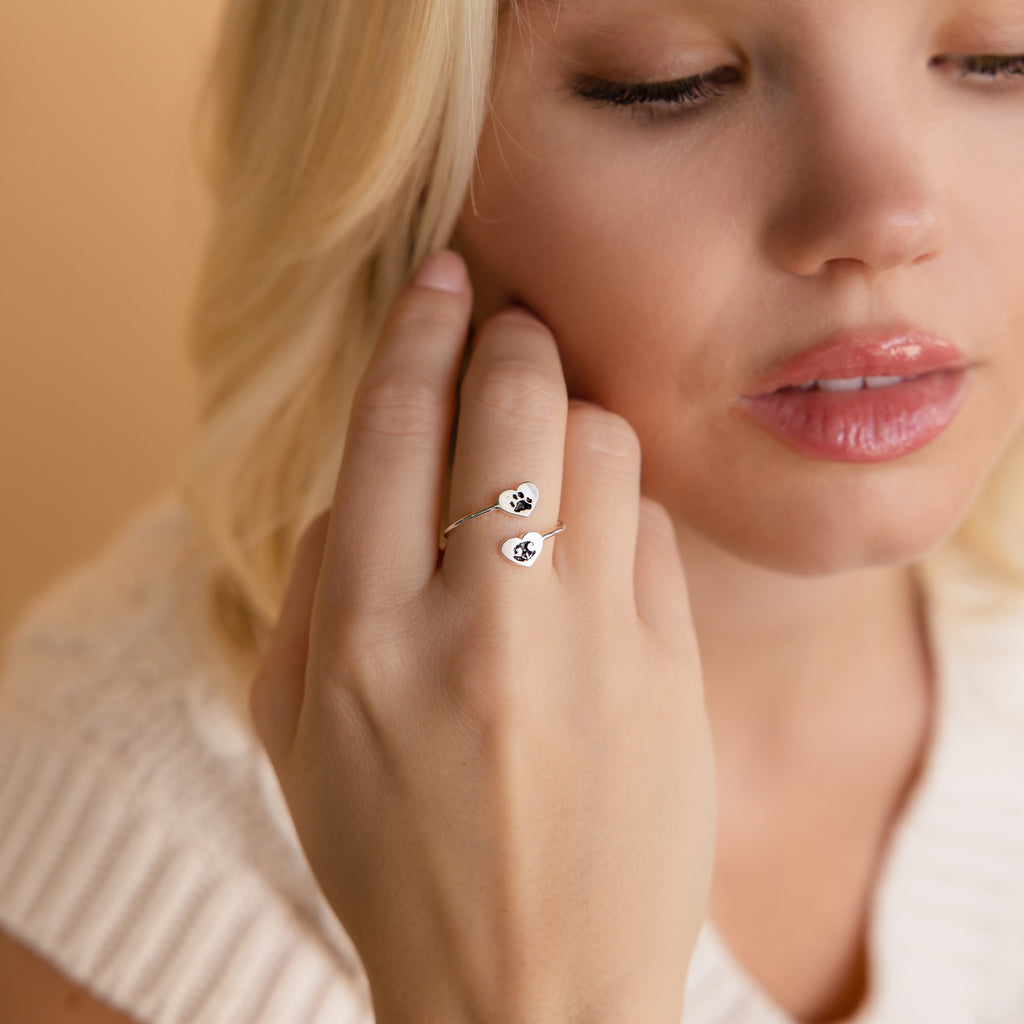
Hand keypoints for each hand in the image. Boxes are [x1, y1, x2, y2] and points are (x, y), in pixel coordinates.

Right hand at [252, 251, 715, 1023]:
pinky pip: (654, 529)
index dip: (419, 328)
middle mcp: (483, 624)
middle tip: (511, 329)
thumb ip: (317, 585)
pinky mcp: (673, 673)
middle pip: (515, 400)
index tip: (441, 274)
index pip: (393, 426)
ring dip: (573, 423)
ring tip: (550, 461)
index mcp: (366, 636)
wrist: (530, 993)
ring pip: (604, 443)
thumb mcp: (299, 733)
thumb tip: (369, 477)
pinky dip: (622, 514)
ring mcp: (593, 646)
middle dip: (513, 338)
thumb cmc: (396, 860)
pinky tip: (598, 558)